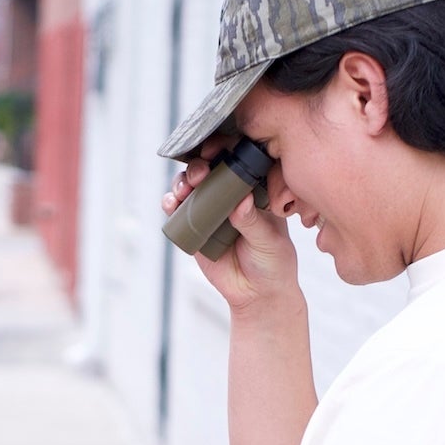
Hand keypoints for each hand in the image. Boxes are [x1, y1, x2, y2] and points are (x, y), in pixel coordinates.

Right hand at [163, 141, 300, 314]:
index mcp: (255, 190)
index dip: (226, 150)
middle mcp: (230, 195)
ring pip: (191, 186)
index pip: (239, 161)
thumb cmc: (273, 263)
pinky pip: (178, 211)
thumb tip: (240, 201)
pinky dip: (171, 204)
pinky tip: (172, 204)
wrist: (257, 295)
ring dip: (183, 182)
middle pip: (210, 169)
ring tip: (185, 189)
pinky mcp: (194, 227)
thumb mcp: (269, 242)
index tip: (217, 150)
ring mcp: (210, 210)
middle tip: (201, 173)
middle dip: (200, 165)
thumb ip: (253, 222)